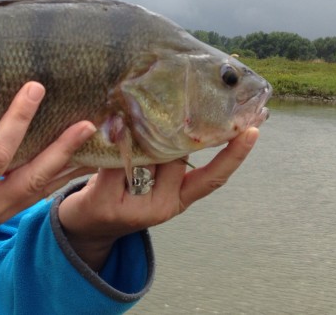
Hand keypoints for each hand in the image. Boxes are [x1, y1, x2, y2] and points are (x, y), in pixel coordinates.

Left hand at [58, 127, 259, 270]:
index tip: (252, 131)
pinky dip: (109, 147)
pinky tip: (104, 137)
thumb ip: (167, 156)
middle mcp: (162, 208)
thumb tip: (179, 114)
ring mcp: (135, 209)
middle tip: (152, 111)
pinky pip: (115, 163)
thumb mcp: (149, 177)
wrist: (82, 225)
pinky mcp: (108, 205)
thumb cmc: (118, 191)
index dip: (234, 156)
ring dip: (131, 140)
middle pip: (173, 158)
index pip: (213, 178)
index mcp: (178, 200)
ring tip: (118, 129)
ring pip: (144, 158)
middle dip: (162, 133)